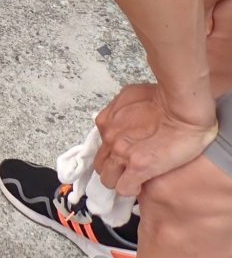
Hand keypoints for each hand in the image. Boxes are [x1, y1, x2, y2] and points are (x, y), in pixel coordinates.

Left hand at [94, 83, 218, 196]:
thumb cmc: (164, 98)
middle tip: (129, 170)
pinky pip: (124, 188)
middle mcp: (109, 138)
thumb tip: (121, 120)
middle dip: (113, 170)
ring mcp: (122, 153)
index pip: (101, 147)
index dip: (113, 154)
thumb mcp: (131, 96)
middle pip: (101, 165)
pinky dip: (132, 189)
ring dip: (120, 181)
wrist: (183, 107)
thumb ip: (120, 111)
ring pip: (108, 180)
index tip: (124, 157)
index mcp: (106, 122)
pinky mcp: (138, 167)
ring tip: (136, 179)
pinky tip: (142, 184)